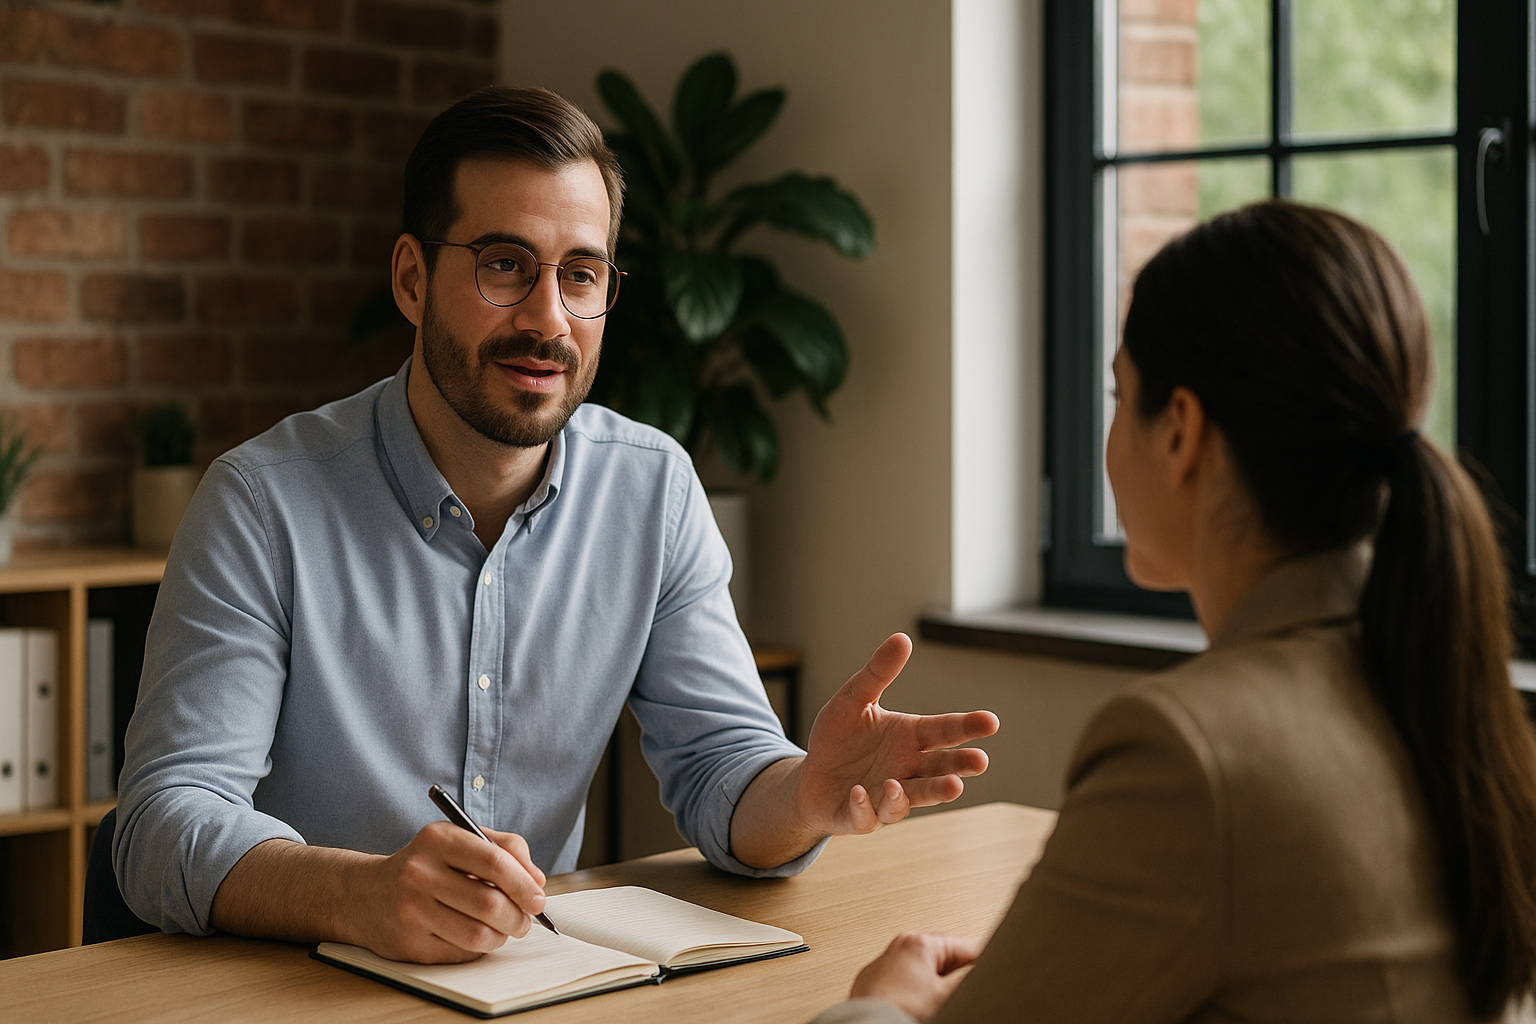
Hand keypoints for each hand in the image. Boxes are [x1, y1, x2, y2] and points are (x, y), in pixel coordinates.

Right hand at [350, 821, 549, 962]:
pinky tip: (476, 935)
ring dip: (502, 936)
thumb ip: (505, 848)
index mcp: (437, 839)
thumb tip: (537, 881)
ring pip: (479, 934)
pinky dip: (479, 947)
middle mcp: (419, 873)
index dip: (524, 884)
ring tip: (504, 929)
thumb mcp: (459, 839)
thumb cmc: (425, 864)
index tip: (538, 897)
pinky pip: (461, 952)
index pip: (494, 862)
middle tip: (525, 919)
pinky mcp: (408, 944)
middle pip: (490, 903)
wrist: (364, 894)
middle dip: (518, 916)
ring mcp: (411, 910)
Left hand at [797, 633, 997, 833]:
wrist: (810, 778)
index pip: (943, 731)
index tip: (991, 721)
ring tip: (952, 786)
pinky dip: (867, 805)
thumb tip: (902, 638)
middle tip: (980, 761)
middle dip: (959, 766)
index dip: (966, 726)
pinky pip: (868, 815)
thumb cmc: (839, 738)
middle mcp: (906, 769)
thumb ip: (877, 674)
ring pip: (914, 798)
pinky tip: (861, 792)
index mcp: (909, 738)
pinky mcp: (860, 818)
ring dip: (932, 793)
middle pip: (939, 769)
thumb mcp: (853, 699)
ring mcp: (886, 797)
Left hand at [850, 932, 980, 1021]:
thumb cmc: (900, 1009)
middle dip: (954, 976)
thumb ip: (969, 976)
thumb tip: (983, 969)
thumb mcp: (946, 994)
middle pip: (942, 959)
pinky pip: (903, 984)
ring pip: (922, 972)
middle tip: (958, 995)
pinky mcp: (874, 985)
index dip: (980, 963)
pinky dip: (914, 994)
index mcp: (918, 941)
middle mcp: (897, 947)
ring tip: (935, 1005)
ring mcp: (883, 966)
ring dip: (934, 986)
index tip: (987, 974)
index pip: (964, 946)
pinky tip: (917, 1008)